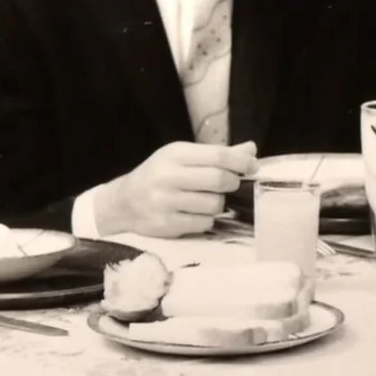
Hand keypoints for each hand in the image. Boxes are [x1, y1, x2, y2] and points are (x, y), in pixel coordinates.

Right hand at [97, 140, 258, 237]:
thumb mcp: (182, 157)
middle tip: (230, 184)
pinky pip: (205, 223)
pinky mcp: (167, 225)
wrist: (123, 202)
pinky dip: (207, 219)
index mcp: (174, 154)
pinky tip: (196, 213)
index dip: (241, 162)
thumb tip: (251, 149)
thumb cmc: (158, 175)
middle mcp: (168, 176)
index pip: (218, 156)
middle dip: (233, 183)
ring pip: (215, 205)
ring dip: (219, 203)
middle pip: (220, 180)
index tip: (252, 166)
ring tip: (207, 199)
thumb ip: (215, 154)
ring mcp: (166, 203)